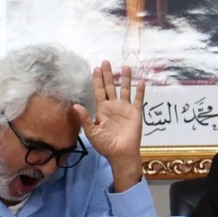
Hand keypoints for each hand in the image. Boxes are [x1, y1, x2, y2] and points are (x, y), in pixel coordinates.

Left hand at [73, 61, 144, 189]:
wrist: (121, 154)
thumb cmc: (105, 145)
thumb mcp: (92, 132)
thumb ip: (85, 118)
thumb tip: (76, 105)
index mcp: (102, 109)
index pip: (99, 91)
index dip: (97, 80)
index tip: (96, 68)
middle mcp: (113, 106)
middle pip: (110, 87)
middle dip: (108, 75)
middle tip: (106, 62)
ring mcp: (125, 108)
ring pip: (125, 90)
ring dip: (125, 79)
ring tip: (125, 67)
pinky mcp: (135, 113)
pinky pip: (138, 100)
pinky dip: (140, 91)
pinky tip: (141, 82)